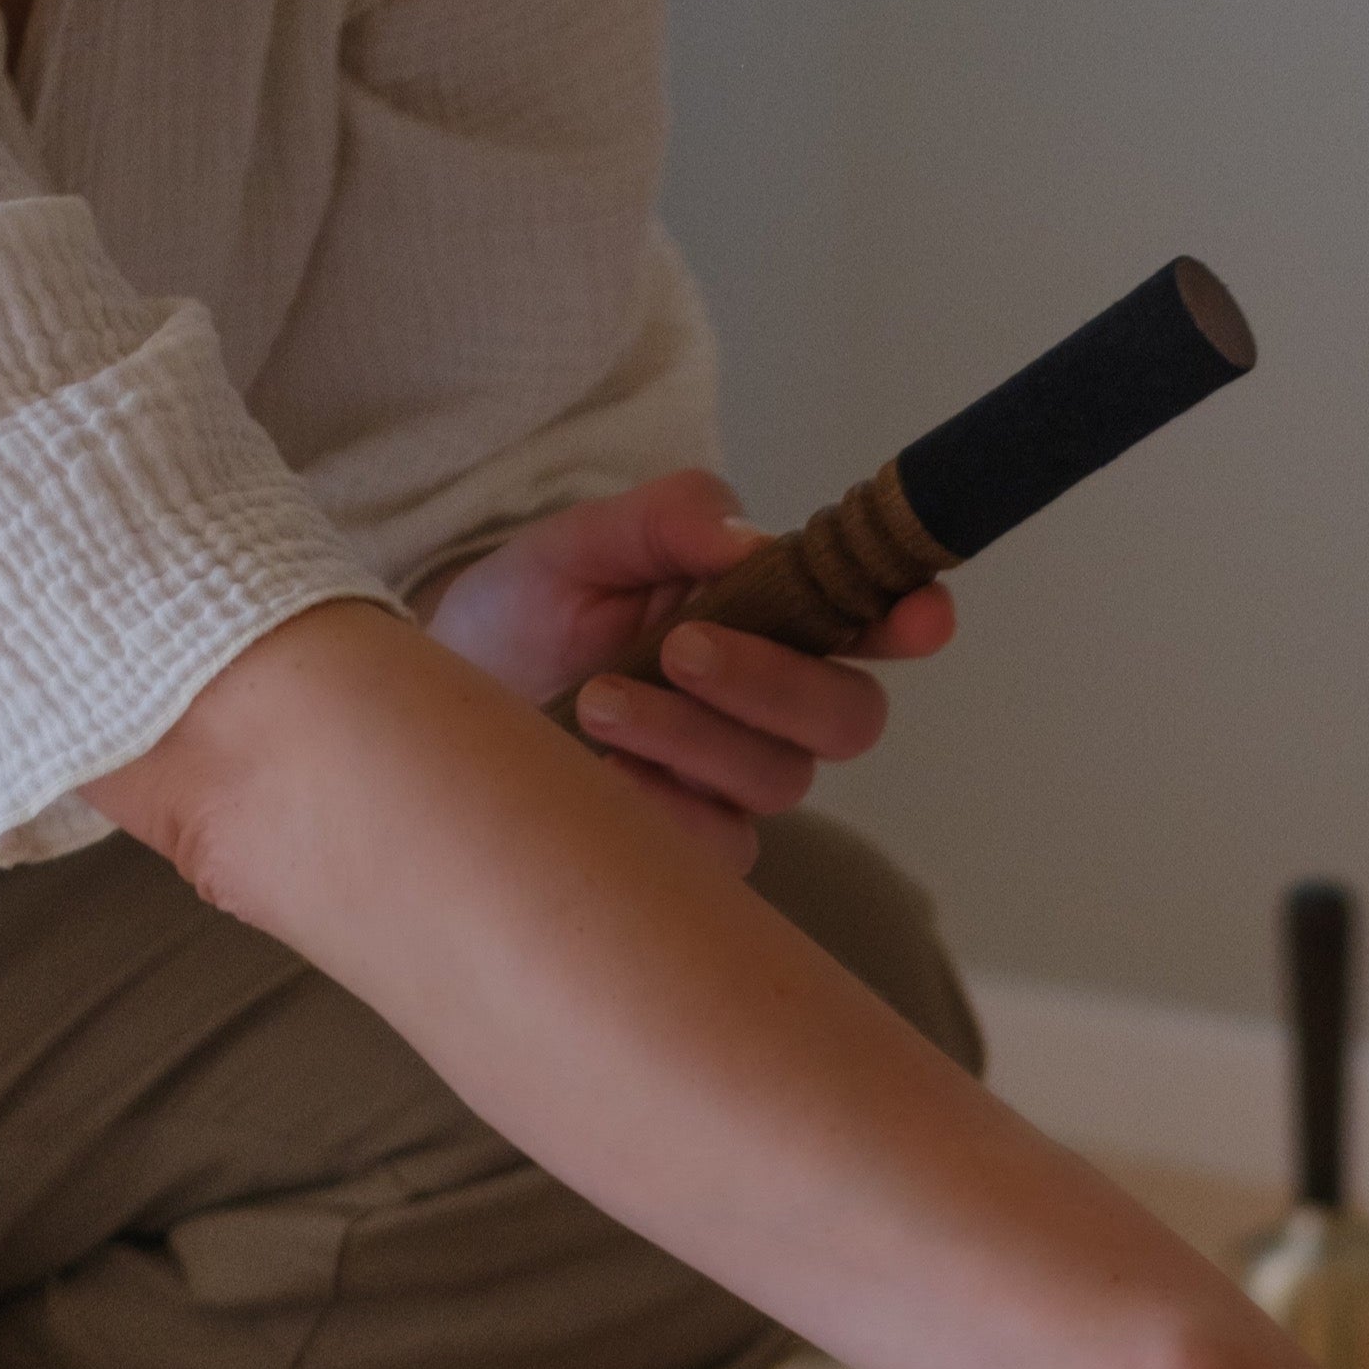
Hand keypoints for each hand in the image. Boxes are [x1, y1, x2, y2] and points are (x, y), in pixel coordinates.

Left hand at [418, 471, 955, 867]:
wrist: (449, 700)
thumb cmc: (529, 613)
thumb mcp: (583, 542)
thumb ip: (667, 522)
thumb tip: (747, 538)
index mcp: (775, 616)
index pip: (872, 620)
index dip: (910, 619)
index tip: (919, 616)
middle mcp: (778, 706)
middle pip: (849, 717)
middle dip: (776, 683)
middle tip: (682, 647)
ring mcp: (744, 781)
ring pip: (779, 779)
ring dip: (692, 738)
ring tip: (598, 703)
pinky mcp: (703, 846)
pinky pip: (720, 845)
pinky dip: (662, 810)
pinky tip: (601, 775)